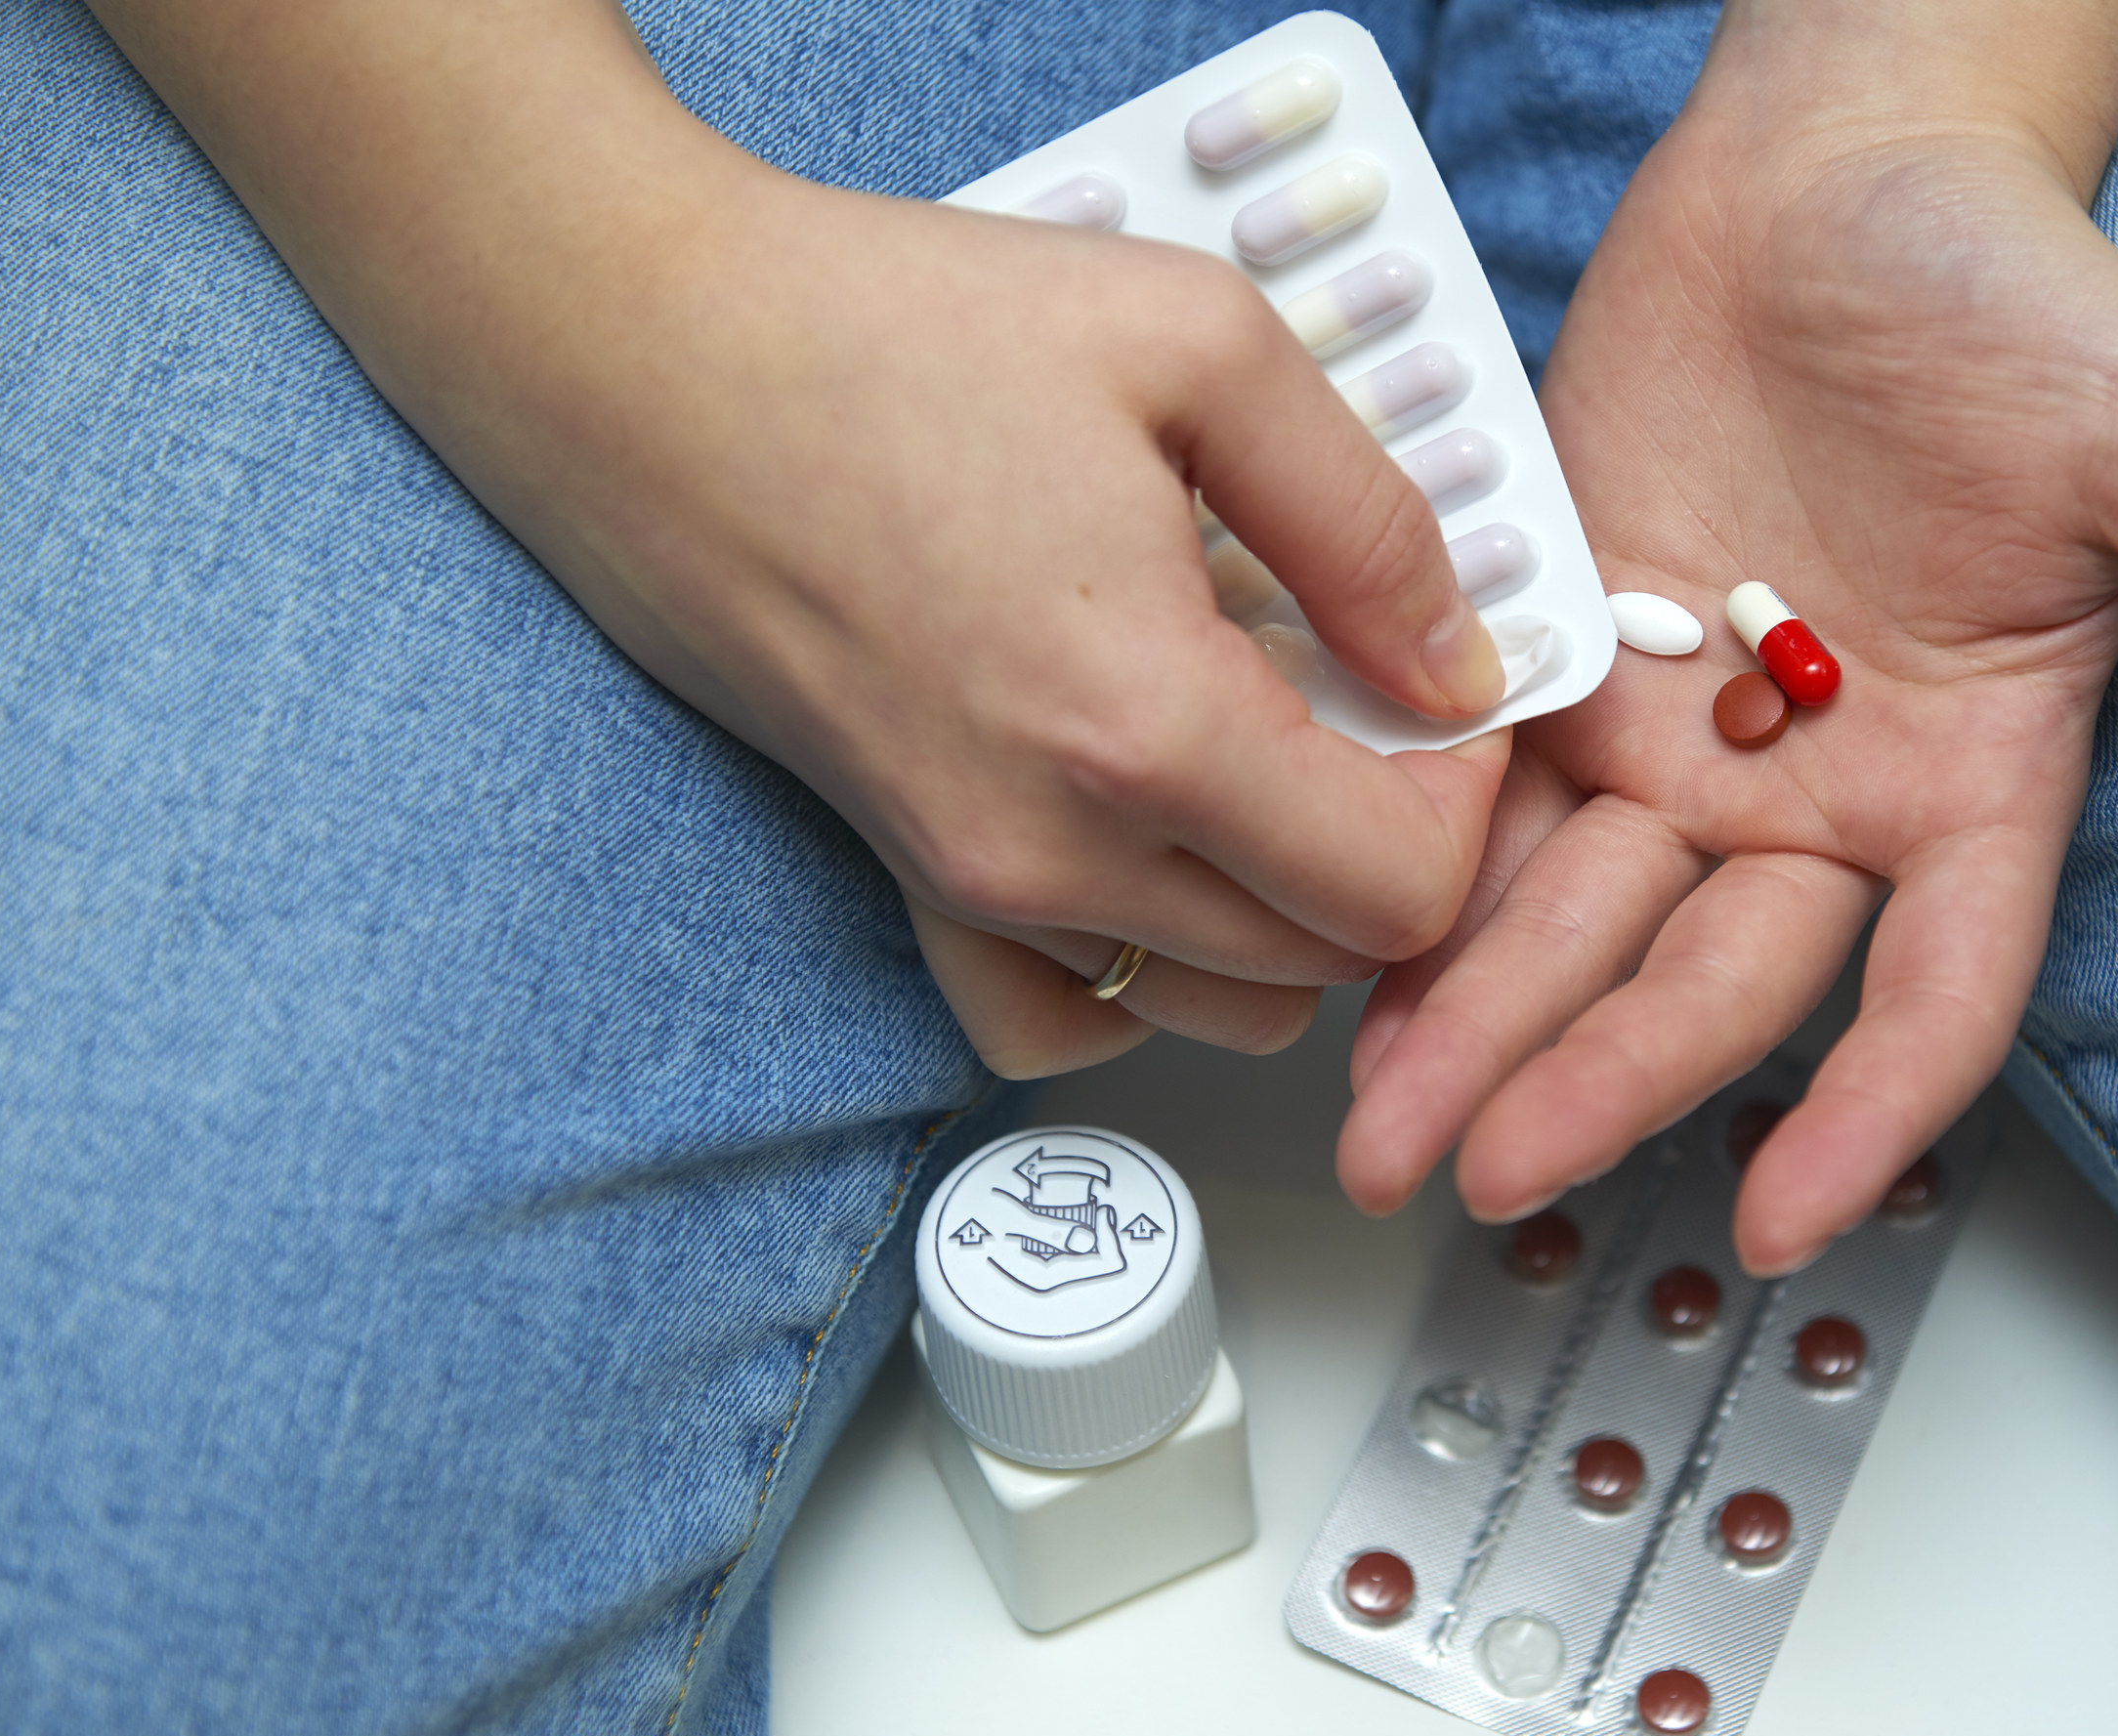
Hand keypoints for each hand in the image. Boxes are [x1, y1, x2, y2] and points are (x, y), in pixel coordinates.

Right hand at [91, 0, 1511, 1078]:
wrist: (646, 361)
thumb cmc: (893, 331)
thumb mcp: (1196, 344)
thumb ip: (1365, 522)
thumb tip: (1457, 661)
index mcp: (1146, 728)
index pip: (1403, 891)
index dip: (1471, 800)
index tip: (1445, 695)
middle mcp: (1053, 851)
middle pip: (1327, 962)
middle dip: (1399, 849)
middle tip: (1378, 711)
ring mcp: (967, 886)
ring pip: (1216, 1006)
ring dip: (1292, 914)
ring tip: (1278, 764)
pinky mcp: (901, 879)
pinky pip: (1055, 1022)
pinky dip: (1142, 977)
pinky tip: (1160, 855)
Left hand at [1338, 14, 2117, 1271]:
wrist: (1835, 172)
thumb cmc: (2021, 294)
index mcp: (1975, 785)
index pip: (1930, 995)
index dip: (1864, 1114)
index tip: (1781, 1222)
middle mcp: (1823, 797)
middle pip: (1715, 981)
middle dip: (1606, 1079)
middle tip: (1495, 1168)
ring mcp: (1688, 742)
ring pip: (1579, 920)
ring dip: (1485, 1023)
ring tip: (1383, 1125)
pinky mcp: (1572, 666)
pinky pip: (1493, 802)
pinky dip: (1425, 880)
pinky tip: (1345, 955)